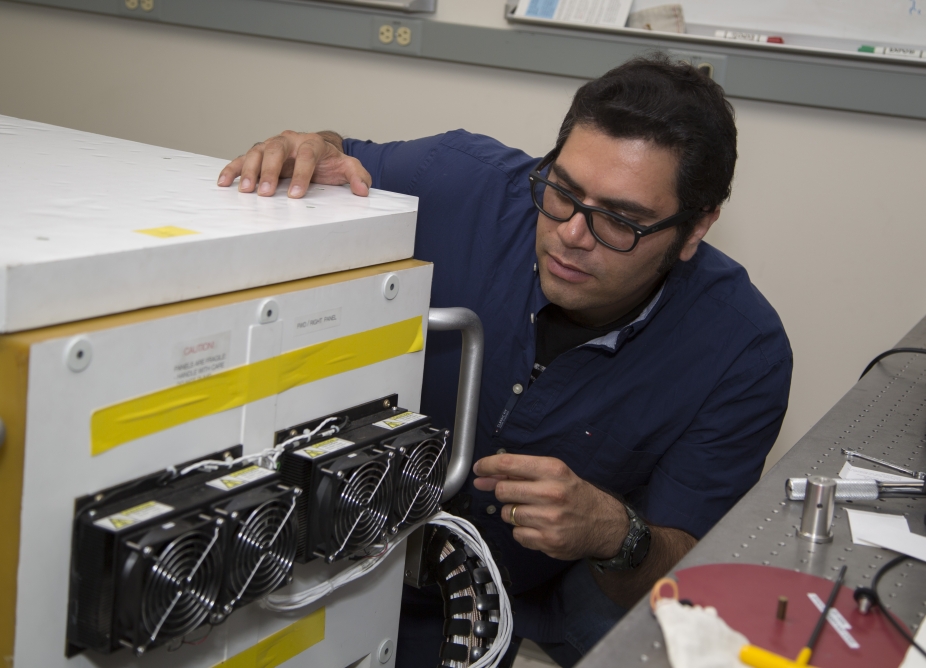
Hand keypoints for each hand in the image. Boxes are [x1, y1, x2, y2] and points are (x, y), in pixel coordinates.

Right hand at [216, 131, 370, 197]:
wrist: (319, 150)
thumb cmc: (330, 161)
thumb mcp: (347, 166)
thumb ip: (357, 176)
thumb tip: (363, 190)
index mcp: (312, 143)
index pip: (306, 156)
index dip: (300, 174)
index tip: (295, 194)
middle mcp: (290, 140)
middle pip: (276, 150)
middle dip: (269, 171)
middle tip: (264, 192)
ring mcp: (272, 145)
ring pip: (257, 152)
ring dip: (249, 170)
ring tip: (245, 190)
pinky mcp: (259, 154)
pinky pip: (242, 159)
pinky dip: (232, 169)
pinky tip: (224, 182)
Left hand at [473, 454, 627, 560]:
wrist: (604, 523)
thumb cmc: (575, 495)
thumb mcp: (554, 474)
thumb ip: (520, 473)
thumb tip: (485, 476)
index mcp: (553, 470)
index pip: (509, 464)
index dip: (487, 466)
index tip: (478, 470)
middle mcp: (552, 493)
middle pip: (503, 491)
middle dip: (502, 492)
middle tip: (514, 494)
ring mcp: (550, 519)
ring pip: (507, 514)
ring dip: (512, 513)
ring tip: (532, 511)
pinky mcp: (548, 541)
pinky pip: (517, 534)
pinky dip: (522, 531)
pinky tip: (537, 525)